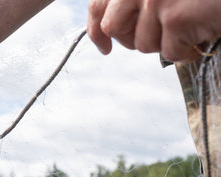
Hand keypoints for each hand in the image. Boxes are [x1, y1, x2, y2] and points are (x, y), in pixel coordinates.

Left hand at [87, 0, 220, 61]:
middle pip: (113, 28)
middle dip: (131, 39)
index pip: (97, 5)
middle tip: (156, 37)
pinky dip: (185, 52)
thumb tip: (110, 29)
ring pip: (142, 44)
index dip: (96, 30)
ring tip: (186, 28)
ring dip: (164, 43)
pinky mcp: (175, 17)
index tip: (103, 46)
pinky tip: (199, 38)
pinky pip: (168, 52)